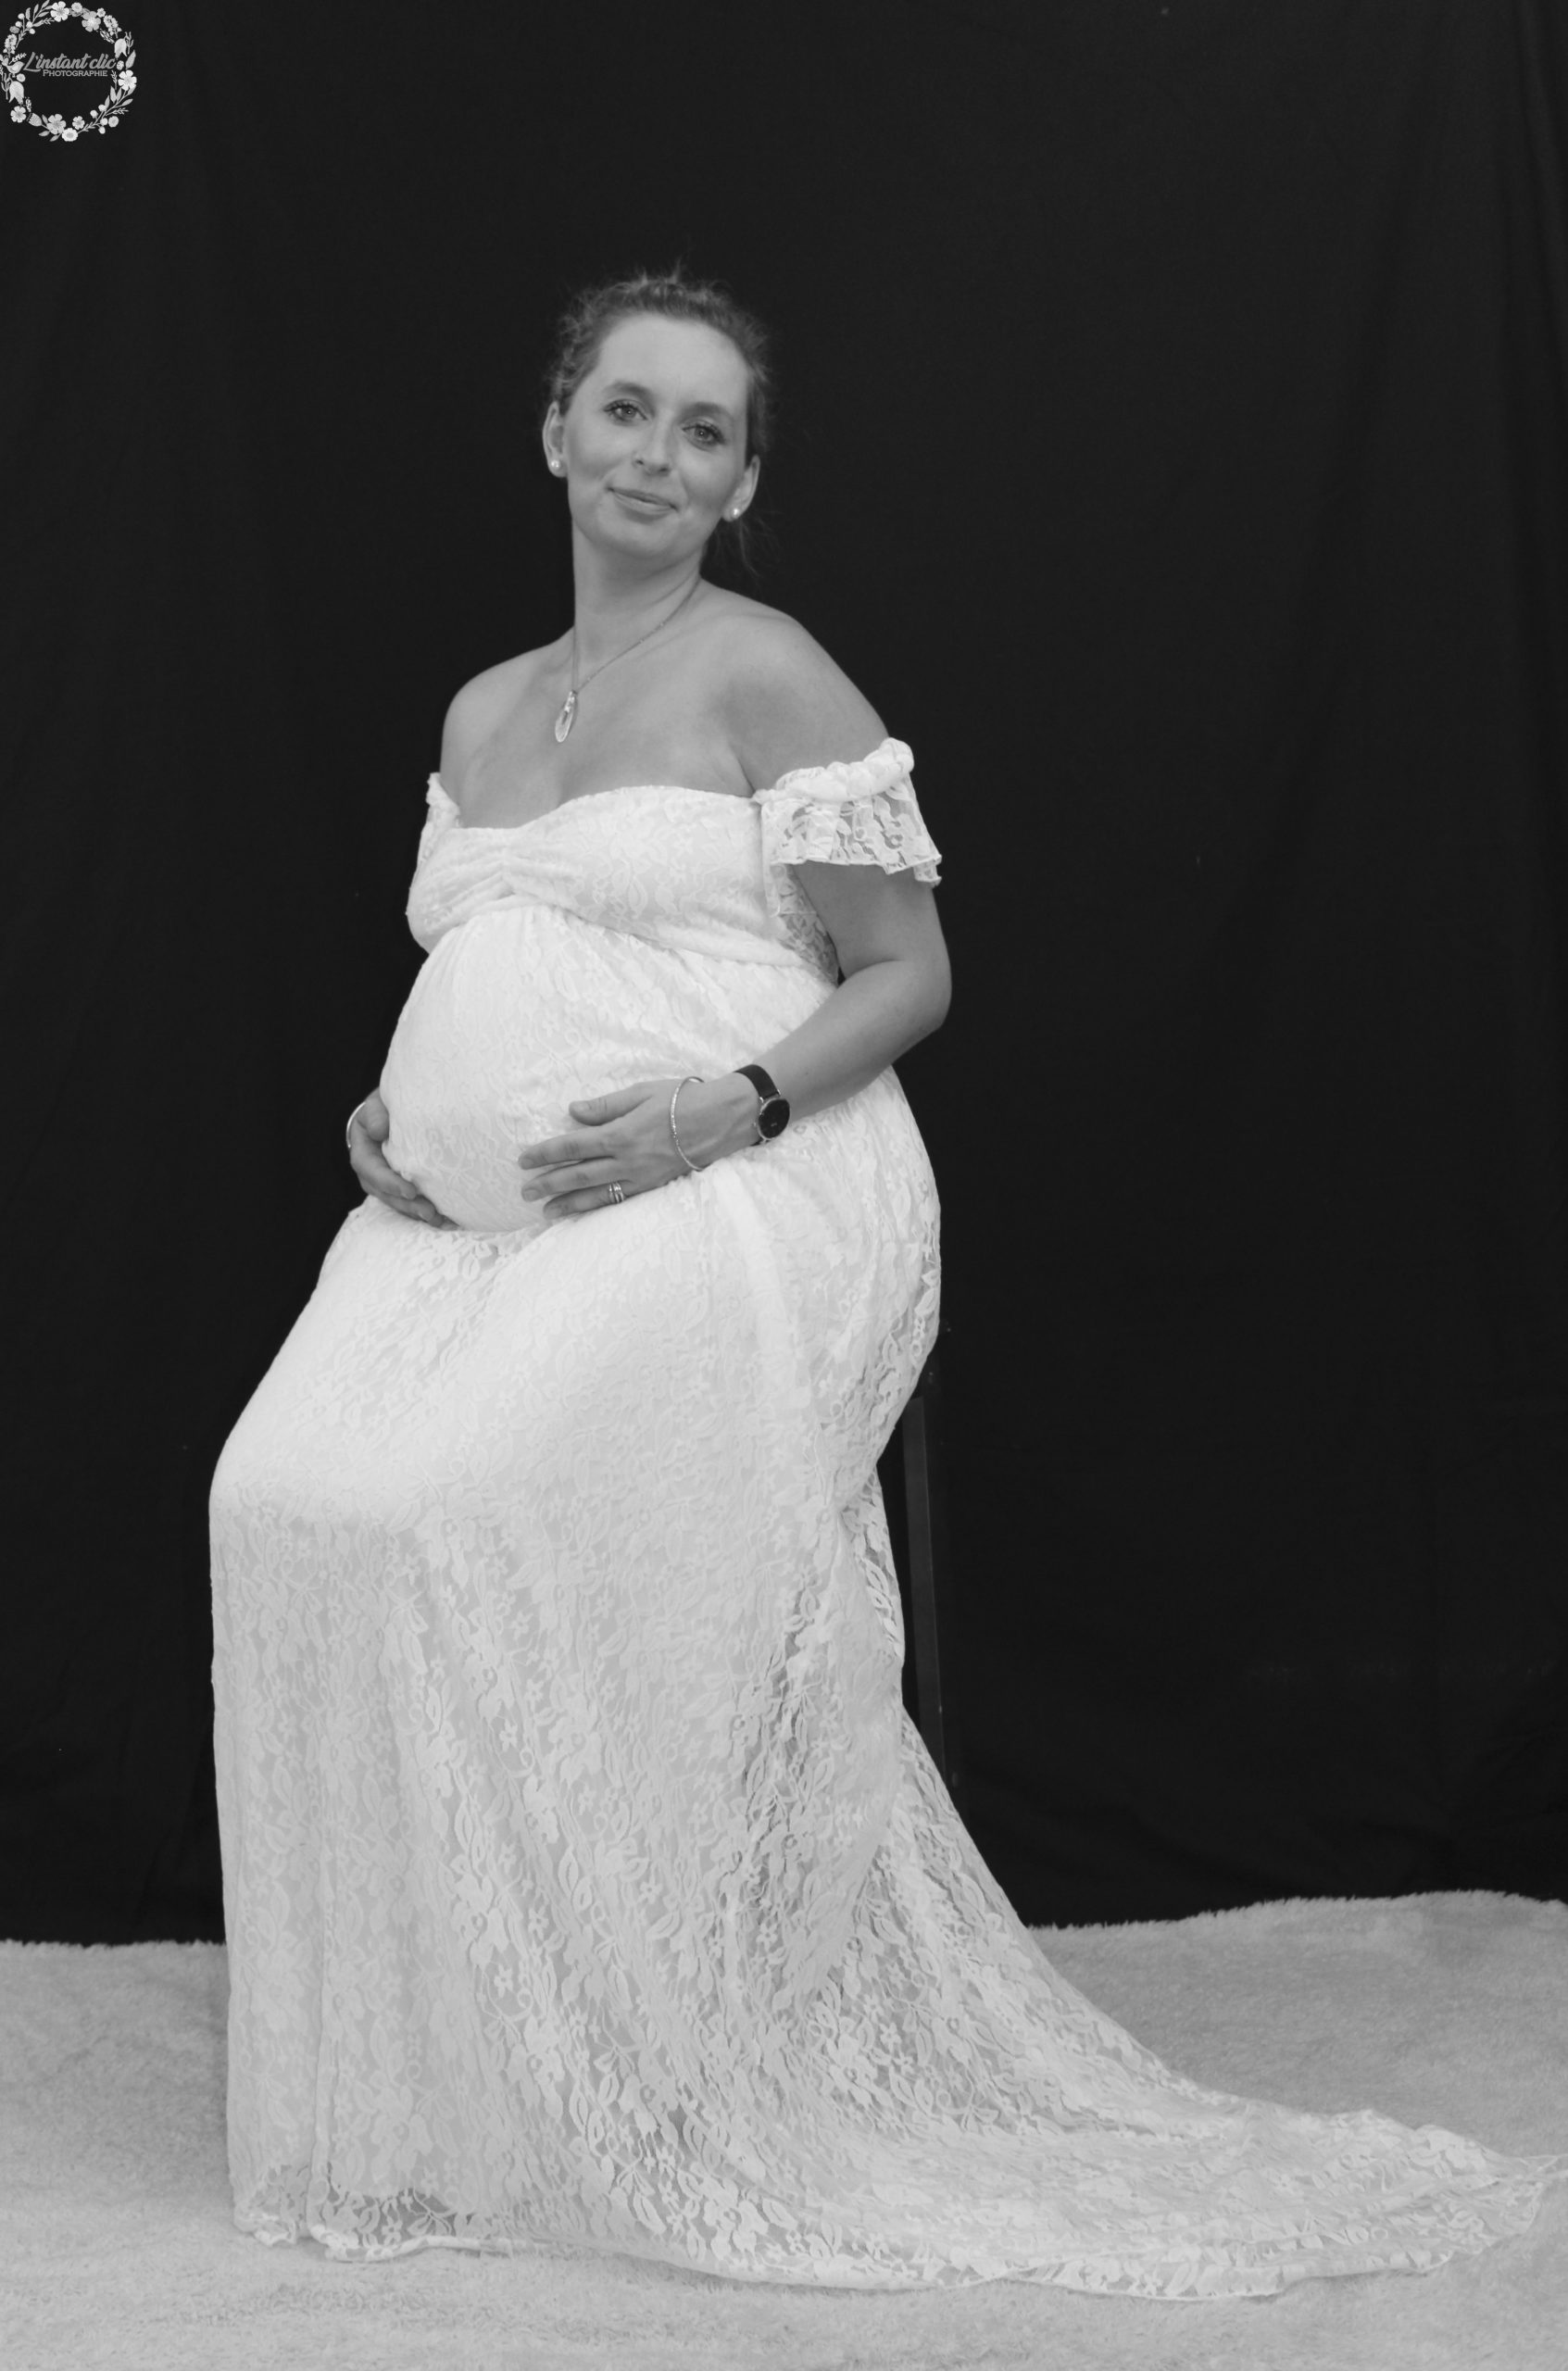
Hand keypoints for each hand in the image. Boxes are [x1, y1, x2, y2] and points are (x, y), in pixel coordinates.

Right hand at [347, 1089, 453, 1226]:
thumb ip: (376, 1113)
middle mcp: (372, 1174)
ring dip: (418, 1213)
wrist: (389, 1114)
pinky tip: (446, 1220)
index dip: (390, 1183)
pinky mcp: (401, 1188)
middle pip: (387, 1194)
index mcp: (363, 1153)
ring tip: (440, 1220)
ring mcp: (386, 1184)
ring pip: (399, 1203)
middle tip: (430, 1212)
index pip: (372, 1171)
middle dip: (408, 1205)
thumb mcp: (377, 1105)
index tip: (411, 1190)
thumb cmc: (384, 1108)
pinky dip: (426, 1212)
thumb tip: (379, 1131)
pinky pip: (411, 1203)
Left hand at [517, 1074, 759, 1215]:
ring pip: (596, 1195)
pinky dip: (597, 1207)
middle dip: (548, 1184)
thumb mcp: (641, 1093)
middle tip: (524, 1192)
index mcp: (621, 1134)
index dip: (546, 1154)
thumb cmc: (682, 1099)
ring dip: (567, 1203)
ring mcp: (640, 1177)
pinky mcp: (653, 1186)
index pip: (573, 1147)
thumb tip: (572, 1112)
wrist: (722, 1120)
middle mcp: (627, 1161)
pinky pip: (619, 1200)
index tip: (524, 1160)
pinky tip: (582, 1211)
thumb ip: (604, 1107)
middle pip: (578, 1176)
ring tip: (544, 1212)